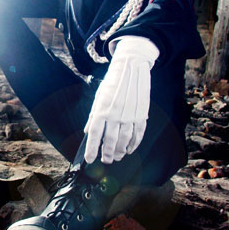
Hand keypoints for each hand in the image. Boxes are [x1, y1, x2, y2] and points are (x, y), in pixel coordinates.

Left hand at [84, 36, 158, 163]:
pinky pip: (138, 134)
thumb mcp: (98, 97)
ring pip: (124, 140)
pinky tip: (129, 150)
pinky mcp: (141, 115)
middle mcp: (115, 114)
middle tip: (105, 161)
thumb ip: (93, 116)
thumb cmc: (112, 84)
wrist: (131, 68)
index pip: (94, 134)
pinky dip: (134, 144)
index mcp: (102, 110)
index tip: (90, 159)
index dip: (92, 149)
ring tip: (116, 157)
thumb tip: (87, 132)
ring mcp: (129, 115)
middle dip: (107, 154)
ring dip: (120, 152)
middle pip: (110, 141)